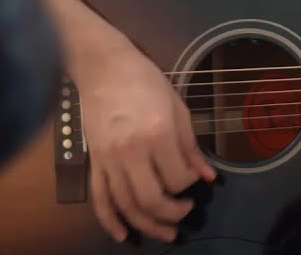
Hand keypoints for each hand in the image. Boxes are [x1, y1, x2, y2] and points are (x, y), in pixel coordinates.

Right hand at [74, 38, 215, 243]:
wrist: (103, 66)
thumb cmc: (145, 80)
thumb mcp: (178, 107)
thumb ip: (191, 145)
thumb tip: (207, 176)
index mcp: (157, 133)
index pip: (177, 177)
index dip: (189, 185)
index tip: (193, 179)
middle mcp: (131, 151)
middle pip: (151, 199)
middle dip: (171, 214)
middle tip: (184, 212)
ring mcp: (109, 158)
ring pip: (126, 205)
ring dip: (146, 225)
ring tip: (164, 233)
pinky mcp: (94, 161)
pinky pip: (99, 198)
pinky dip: (110, 220)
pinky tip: (123, 234)